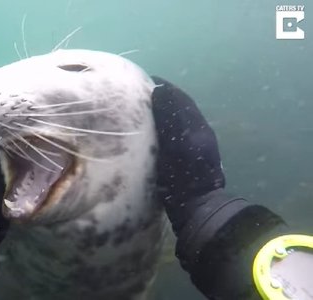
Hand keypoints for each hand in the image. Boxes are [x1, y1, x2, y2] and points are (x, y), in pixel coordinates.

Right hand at [151, 76, 225, 232]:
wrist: (196, 210)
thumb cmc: (183, 178)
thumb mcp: (175, 144)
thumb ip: (169, 117)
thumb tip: (159, 90)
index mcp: (196, 127)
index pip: (179, 98)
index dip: (162, 88)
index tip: (143, 82)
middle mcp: (198, 133)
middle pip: (179, 108)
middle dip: (161, 98)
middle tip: (137, 96)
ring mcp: (195, 147)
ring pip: (177, 121)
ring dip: (161, 113)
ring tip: (140, 111)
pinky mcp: (188, 160)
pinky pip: (174, 134)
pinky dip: (162, 127)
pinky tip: (148, 133)